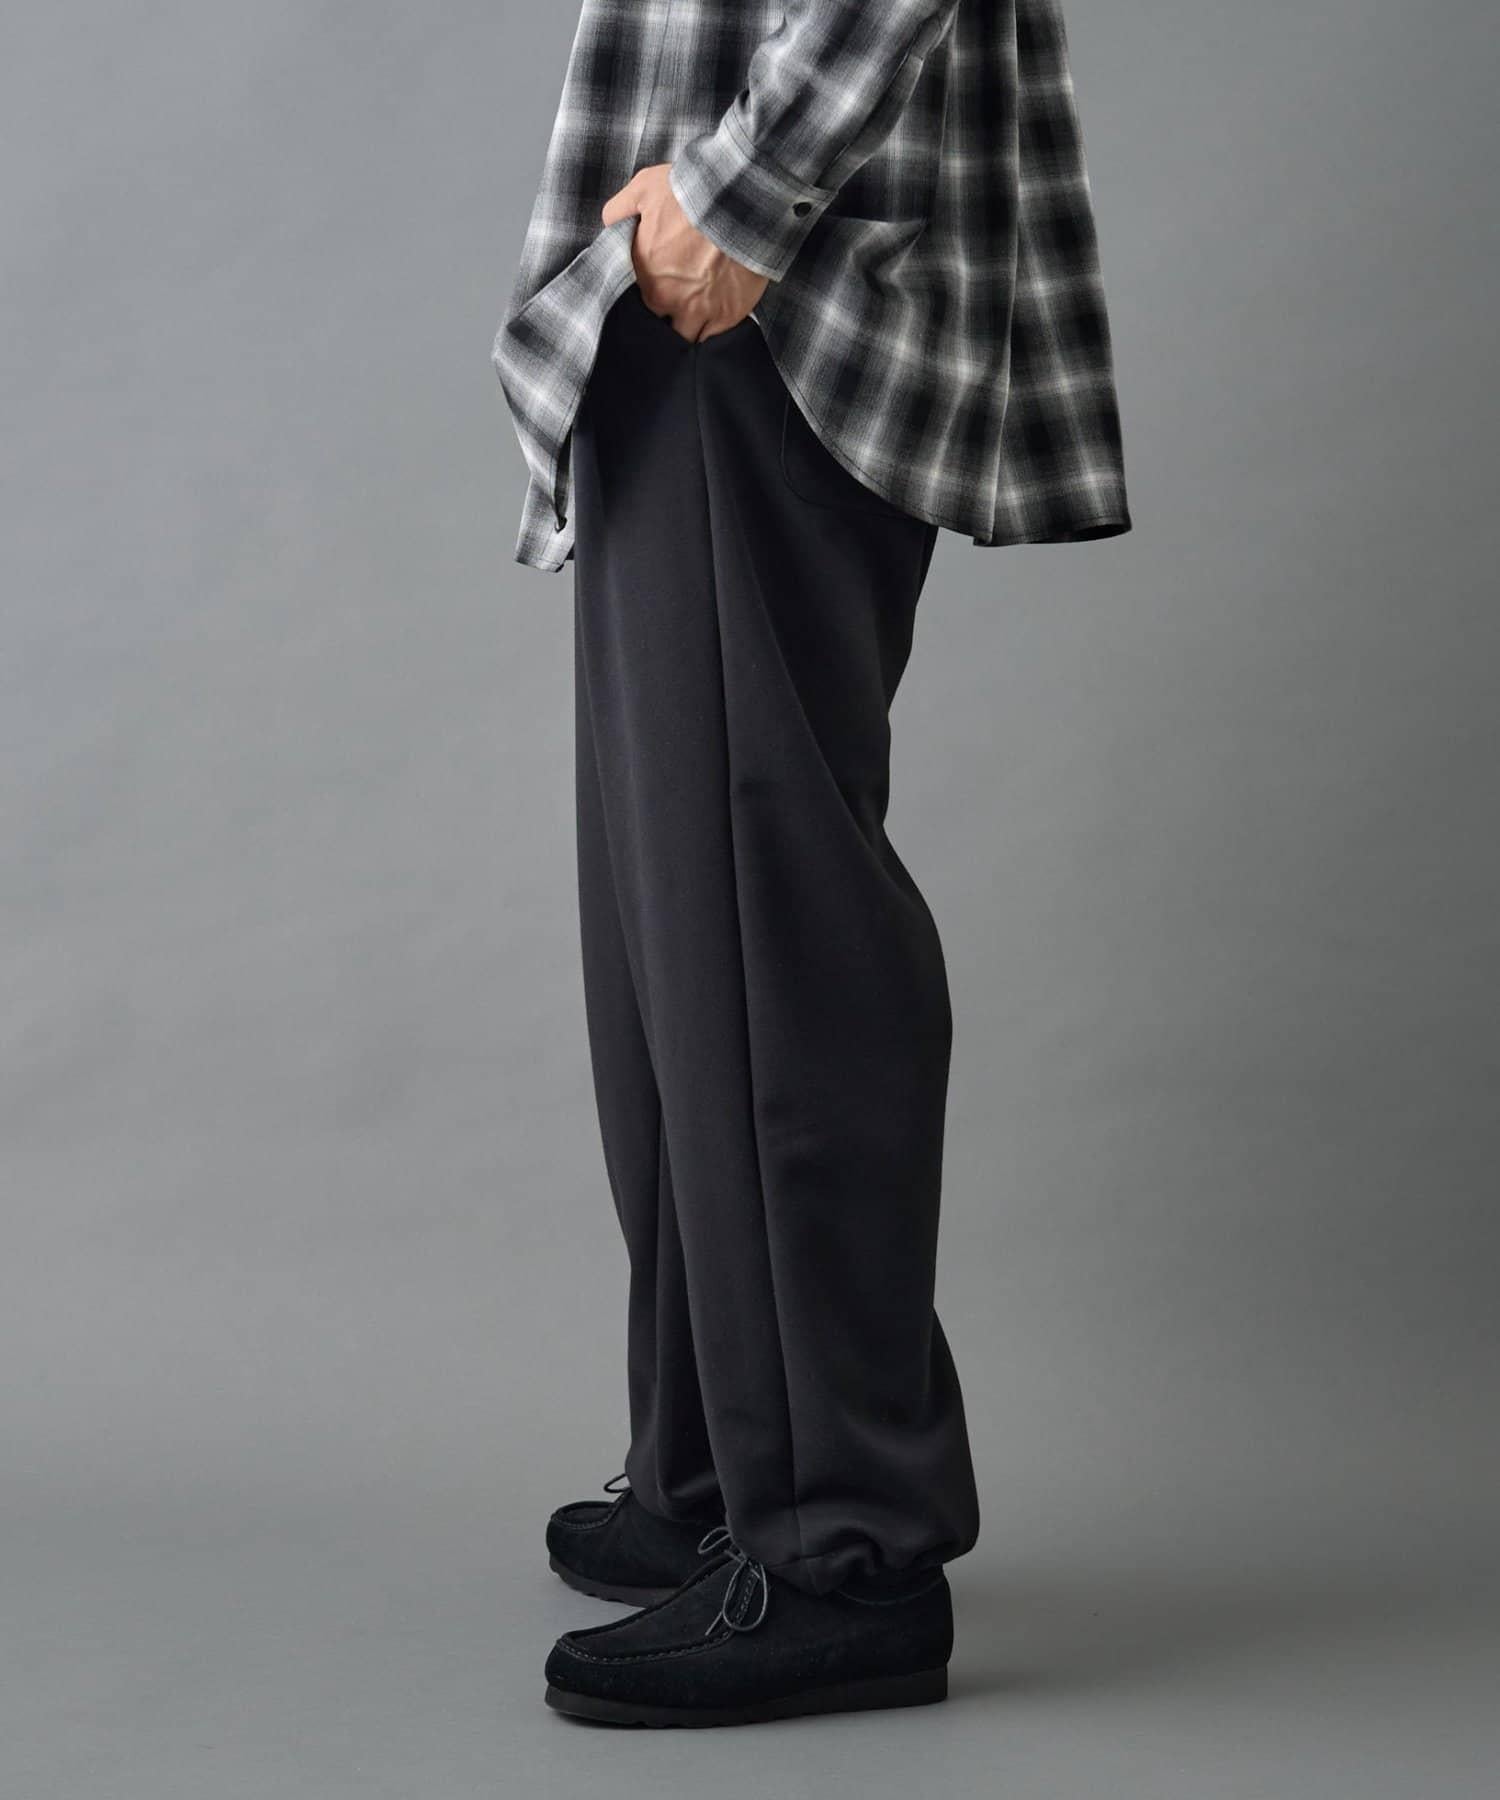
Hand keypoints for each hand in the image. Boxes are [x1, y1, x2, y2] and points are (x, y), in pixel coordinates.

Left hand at [602, 164, 768, 341]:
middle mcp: (668, 300)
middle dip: (662, 316)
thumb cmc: (691, 194)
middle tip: (671, 304)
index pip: (635, 301)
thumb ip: (618, 212)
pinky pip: (712, 339)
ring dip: (684, 330)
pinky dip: (710, 335)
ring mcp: (699, 313)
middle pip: (658, 324)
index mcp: (645, 276)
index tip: (652, 287)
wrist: (738, 202)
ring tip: (691, 320)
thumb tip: (609, 227)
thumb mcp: (643, 189)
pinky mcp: (726, 317)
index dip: (643, 296)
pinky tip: (711, 325)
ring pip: (684, 337)